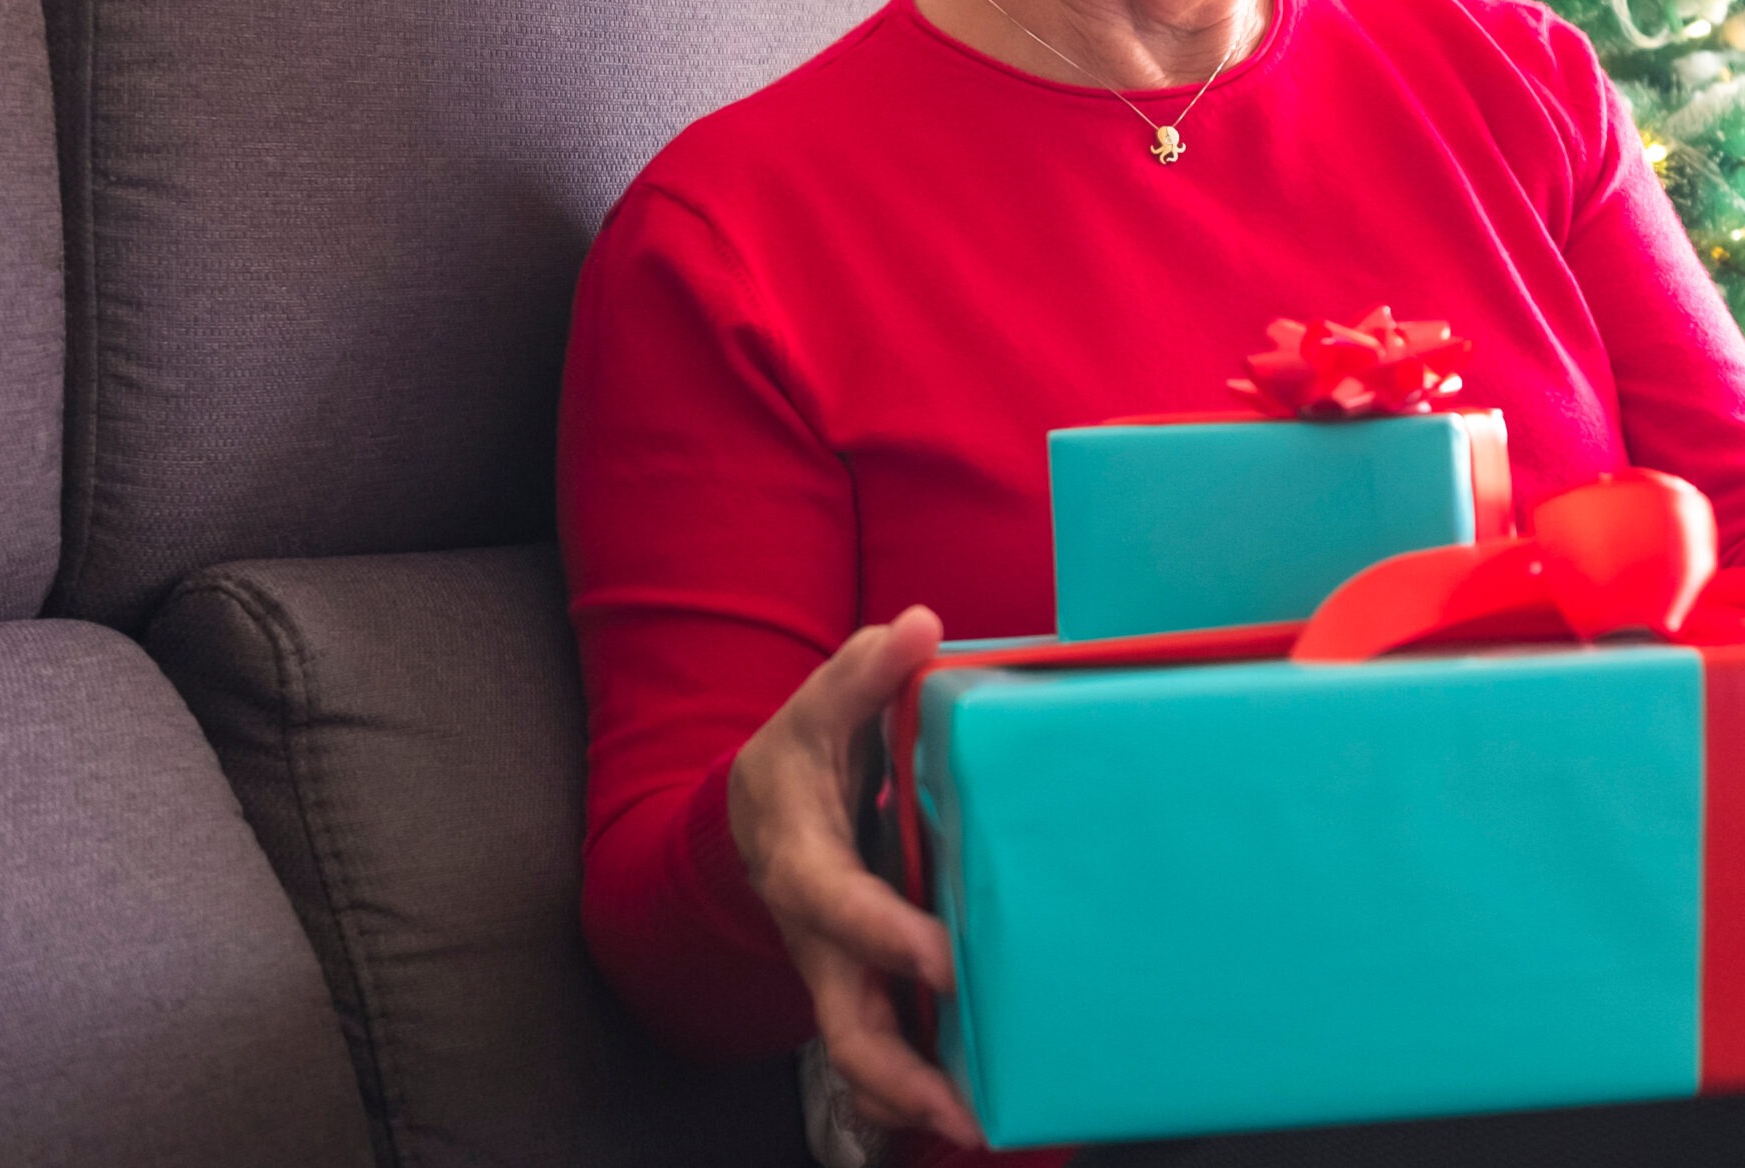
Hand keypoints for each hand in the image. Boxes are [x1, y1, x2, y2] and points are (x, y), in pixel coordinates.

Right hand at [728, 606, 983, 1150]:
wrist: (757, 809)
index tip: (950, 961)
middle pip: (841, 1022)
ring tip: (986, 1126)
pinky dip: (925, 1082)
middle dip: (898, 1074)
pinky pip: (886, 1045)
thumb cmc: (798, 756)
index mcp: (801, 860)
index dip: (887, 936)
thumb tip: (918, 626)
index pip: (836, 907)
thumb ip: (864, 672)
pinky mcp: (863, 981)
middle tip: (966, 1111)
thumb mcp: (820, 707)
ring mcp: (837, 967)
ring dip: (914, 1097)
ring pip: (862, 1052)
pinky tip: (987, 1100)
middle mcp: (816, 933)